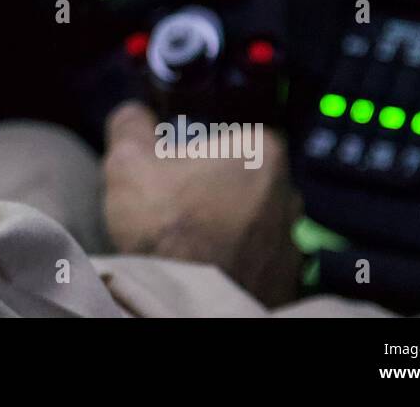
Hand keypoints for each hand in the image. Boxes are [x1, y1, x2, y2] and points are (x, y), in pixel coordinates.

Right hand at [101, 101, 302, 305]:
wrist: (184, 304)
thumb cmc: (165, 227)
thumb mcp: (129, 160)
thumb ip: (131, 125)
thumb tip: (134, 115)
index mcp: (263, 151)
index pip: (230, 133)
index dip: (194, 148)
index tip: (170, 166)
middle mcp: (289, 194)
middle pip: (241, 176)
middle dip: (210, 186)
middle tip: (173, 203)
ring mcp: (291, 241)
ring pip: (249, 219)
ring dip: (223, 224)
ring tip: (185, 239)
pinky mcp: (285, 281)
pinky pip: (254, 258)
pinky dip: (231, 258)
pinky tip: (200, 263)